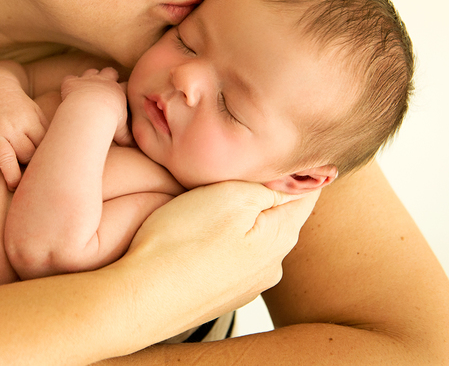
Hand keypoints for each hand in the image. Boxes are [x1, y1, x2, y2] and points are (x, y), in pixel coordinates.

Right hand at [0, 89, 47, 191]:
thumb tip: (60, 155)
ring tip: (15, 187)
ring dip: (12, 177)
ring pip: (6, 158)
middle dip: (30, 168)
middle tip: (32, 178)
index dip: (46, 159)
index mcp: (29, 120)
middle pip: (26, 154)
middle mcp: (12, 126)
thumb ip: (46, 131)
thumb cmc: (18, 106)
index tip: (48, 167)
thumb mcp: (35, 112)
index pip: (42, 146)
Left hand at [60, 68, 132, 146]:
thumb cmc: (108, 122)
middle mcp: (104, 81)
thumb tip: (135, 147)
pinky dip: (69, 83)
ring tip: (87, 87)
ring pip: (91, 72)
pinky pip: (70, 78)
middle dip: (109, 76)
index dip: (124, 89)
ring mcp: (88, 79)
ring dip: (90, 77)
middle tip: (106, 85)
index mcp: (118, 91)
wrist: (89, 111)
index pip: (125, 86)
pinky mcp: (72, 82)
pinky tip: (67, 91)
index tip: (123, 95)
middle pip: (110, 72)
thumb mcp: (122, 132)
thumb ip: (128, 137)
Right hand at [117, 181, 319, 334]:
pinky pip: (234, 255)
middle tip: (230, 172)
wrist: (142, 296)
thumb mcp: (230, 195)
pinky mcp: (224, 293)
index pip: (306, 193)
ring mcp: (248, 283)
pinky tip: (198, 235)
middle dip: (262, 192)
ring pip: (255, 235)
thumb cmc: (181, 242)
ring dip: (241, 218)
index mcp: (282, 237)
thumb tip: (294, 179)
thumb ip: (269, 186)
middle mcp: (273, 265)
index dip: (291, 168)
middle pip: (280, 214)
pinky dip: (223, 240)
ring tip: (208, 203)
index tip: (268, 151)